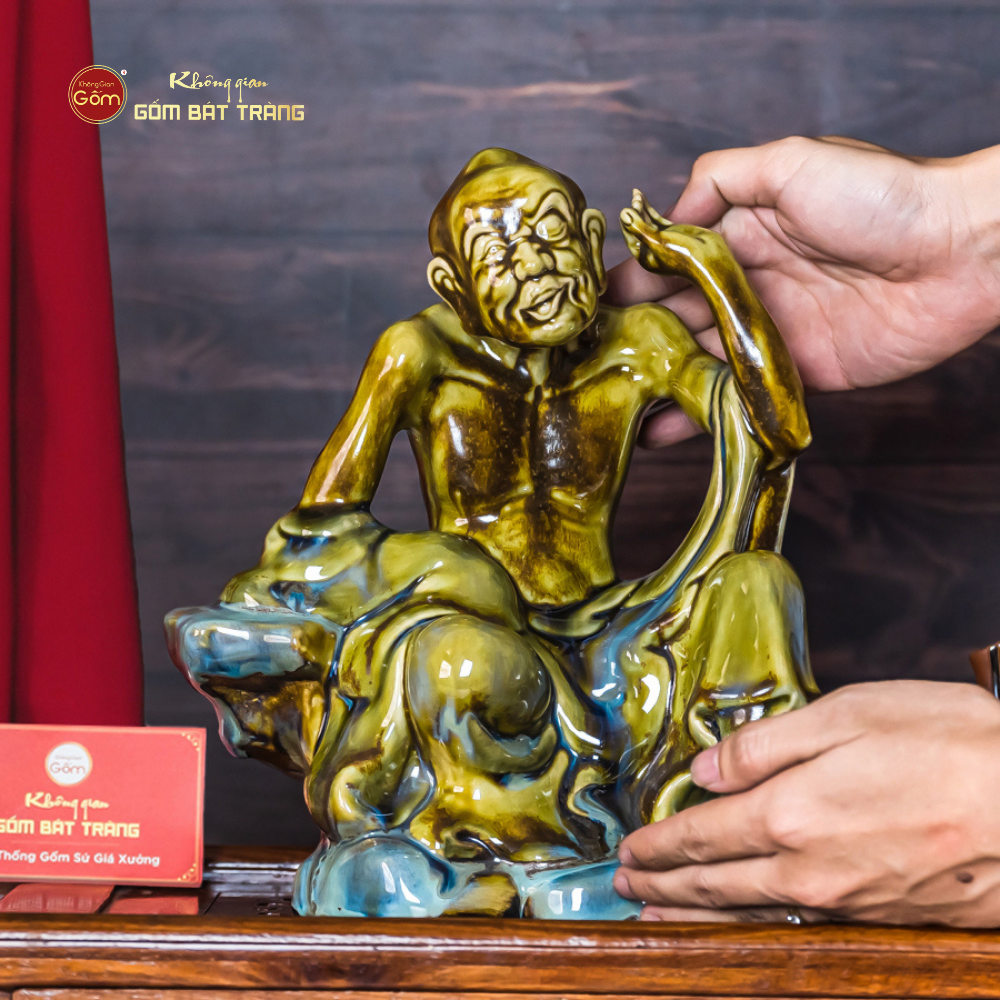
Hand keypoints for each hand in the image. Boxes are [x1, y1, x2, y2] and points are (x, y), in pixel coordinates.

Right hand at [609, 137, 999, 445]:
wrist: (960, 254)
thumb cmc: (884, 196)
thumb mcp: (793, 161)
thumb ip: (722, 178)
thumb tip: (665, 219)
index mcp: (741, 234)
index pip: (669, 264)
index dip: (630, 285)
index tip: (590, 310)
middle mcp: (748, 284)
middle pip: (674, 317)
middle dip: (632, 338)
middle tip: (588, 365)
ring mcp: (768, 332)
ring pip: (697, 360)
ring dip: (655, 380)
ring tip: (609, 403)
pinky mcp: (793, 373)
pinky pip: (736, 394)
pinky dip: (698, 413)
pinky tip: (659, 428)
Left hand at [614, 680, 999, 926]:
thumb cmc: (950, 744)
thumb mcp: (848, 715)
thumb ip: (766, 745)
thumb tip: (705, 767)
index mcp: (791, 812)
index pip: (701, 834)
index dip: (659, 843)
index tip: (629, 849)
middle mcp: (809, 869)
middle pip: (715, 882)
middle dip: (664, 883)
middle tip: (628, 885)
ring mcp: (847, 902)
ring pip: (750, 914)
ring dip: (698, 913)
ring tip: (661, 917)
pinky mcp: (881, 917)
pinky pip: (796, 926)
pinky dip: (753, 926)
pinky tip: (745, 923)